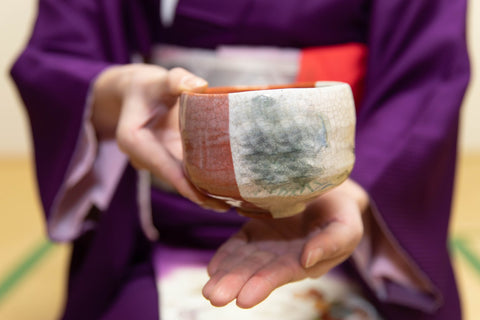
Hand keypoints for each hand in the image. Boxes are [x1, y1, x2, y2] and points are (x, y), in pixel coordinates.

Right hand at [92, 64, 228, 210]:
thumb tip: (199, 86)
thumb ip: (176, 80)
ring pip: (181, 180)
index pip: (164, 168)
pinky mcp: (167, 158)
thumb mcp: (160, 79)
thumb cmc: (147, 85)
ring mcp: (156, 160)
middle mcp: (143, 157)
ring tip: (233, 201)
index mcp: (134, 141)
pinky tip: (225, 187)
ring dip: (204, 192)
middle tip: (230, 205)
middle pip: (175, 181)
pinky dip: (203, 179)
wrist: (135, 91)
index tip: (207, 200)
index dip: (186, 185)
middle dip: (200, 196)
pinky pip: (185, 172)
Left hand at [202, 179, 368, 307]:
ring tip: (208, 290)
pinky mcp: (255, 229)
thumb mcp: (346, 227)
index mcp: (304, 260)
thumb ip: (331, 243)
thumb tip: (307, 260)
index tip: (244, 298)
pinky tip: (213, 268)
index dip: (263, 284)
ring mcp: (266, 243)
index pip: (281, 274)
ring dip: (225, 275)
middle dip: (236, 284)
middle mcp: (282, 256)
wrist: (328, 190)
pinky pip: (238, 245)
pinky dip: (225, 256)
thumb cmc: (342, 211)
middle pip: (256, 272)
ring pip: (243, 261)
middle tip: (215, 297)